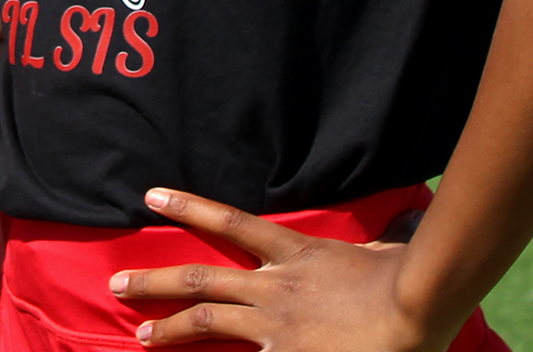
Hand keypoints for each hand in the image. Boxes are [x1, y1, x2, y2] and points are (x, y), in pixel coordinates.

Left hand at [113, 188, 451, 351]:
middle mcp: (274, 286)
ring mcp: (275, 323)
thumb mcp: (380, 254)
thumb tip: (382, 248)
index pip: (230, 221)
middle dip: (154, 281)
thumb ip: (369, 251)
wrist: (415, 302)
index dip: (188, 207)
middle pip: (199, 278)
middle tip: (117, 284)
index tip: (152, 196)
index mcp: (295, 254)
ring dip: (167, 328)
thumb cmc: (406, 277)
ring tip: (139, 335)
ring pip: (206, 320)